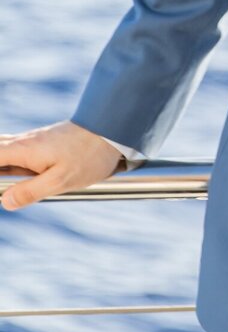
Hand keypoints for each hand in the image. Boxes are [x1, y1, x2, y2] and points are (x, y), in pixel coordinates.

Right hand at [0, 122, 120, 209]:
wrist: (113, 129)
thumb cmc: (89, 156)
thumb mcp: (61, 181)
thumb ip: (31, 191)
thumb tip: (5, 201)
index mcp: (23, 151)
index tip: (0, 190)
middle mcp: (23, 142)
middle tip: (5, 186)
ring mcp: (33, 141)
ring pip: (4, 149)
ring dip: (3, 167)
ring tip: (11, 184)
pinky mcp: (43, 142)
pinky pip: (16, 150)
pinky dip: (10, 161)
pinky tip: (19, 175)